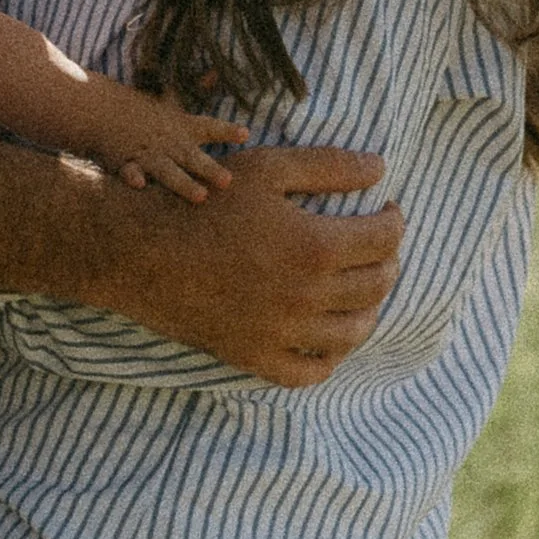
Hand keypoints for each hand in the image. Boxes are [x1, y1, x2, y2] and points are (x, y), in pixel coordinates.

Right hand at [91, 85, 244, 202]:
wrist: (104, 110)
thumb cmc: (141, 108)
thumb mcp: (170, 99)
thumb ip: (194, 89)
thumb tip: (215, 72)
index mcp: (181, 127)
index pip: (208, 128)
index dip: (226, 131)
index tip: (245, 134)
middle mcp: (169, 143)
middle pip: (192, 157)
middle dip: (209, 169)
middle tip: (228, 181)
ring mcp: (149, 154)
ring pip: (168, 172)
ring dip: (184, 184)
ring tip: (200, 196)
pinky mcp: (127, 163)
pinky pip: (130, 171)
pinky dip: (134, 177)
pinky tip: (140, 184)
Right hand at [112, 144, 399, 385]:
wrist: (142, 250)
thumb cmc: (206, 202)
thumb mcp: (268, 168)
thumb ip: (329, 166)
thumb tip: (381, 169)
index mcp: (316, 247)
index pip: (384, 240)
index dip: (395, 221)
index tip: (389, 211)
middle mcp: (307, 297)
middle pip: (376, 285)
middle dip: (388, 261)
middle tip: (380, 246)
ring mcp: (282, 334)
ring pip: (352, 332)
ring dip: (370, 308)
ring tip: (365, 289)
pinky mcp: (255, 357)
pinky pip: (310, 372)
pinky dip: (330, 357)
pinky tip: (330, 334)